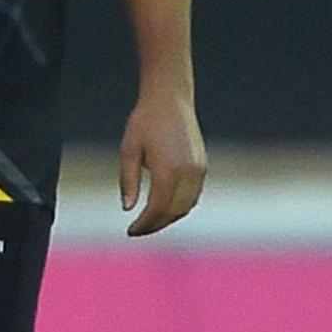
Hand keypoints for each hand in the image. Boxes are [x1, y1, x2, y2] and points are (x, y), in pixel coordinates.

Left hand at [119, 86, 207, 235]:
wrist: (170, 100)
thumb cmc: (144, 122)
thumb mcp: (129, 150)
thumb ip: (128, 181)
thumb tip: (128, 209)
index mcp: (168, 169)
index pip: (158, 208)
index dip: (145, 224)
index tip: (130, 231)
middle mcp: (188, 172)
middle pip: (174, 212)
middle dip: (156, 225)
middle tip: (138, 230)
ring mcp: (199, 170)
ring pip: (186, 206)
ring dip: (169, 218)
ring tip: (149, 222)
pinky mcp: (203, 166)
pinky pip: (193, 195)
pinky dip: (180, 206)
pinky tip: (164, 207)